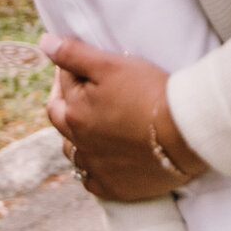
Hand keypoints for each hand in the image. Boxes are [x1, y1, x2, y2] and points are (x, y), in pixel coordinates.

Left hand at [43, 34, 208, 202]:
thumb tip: (45, 43)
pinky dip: (94, 168)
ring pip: (73, 152)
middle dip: (66, 102)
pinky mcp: (113, 188)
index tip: (80, 65)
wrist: (186, 133)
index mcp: (73, 112)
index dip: (69, 70)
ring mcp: (95, 168)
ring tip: (91, 124)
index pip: (62, 84)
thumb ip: (74, 54)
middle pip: (61, 119)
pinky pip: (92, 180)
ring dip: (76, 137)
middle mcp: (78, 143)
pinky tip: (102, 159)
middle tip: (81, 91)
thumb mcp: (111, 65)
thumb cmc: (150, 92)